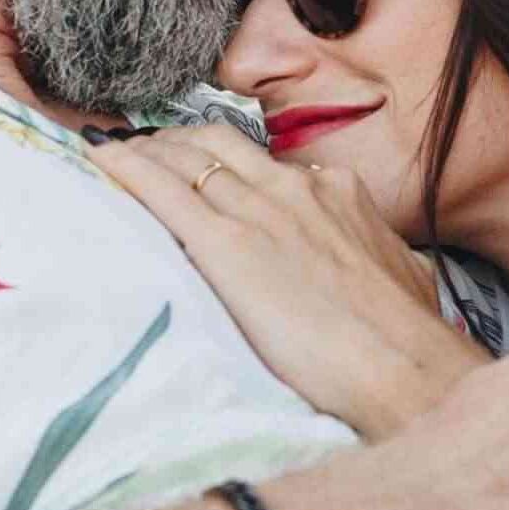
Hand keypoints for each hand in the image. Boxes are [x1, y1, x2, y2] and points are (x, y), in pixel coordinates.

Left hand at [90, 121, 487, 437]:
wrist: (404, 367)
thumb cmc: (409, 340)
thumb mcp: (406, 277)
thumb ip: (384, 260)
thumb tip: (397, 271)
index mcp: (337, 193)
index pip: (267, 163)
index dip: (227, 163)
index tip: (205, 170)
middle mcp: (295, 188)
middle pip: (220, 144)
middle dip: (178, 142)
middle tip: (147, 152)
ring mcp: (258, 211)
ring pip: (187, 157)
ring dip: (146, 149)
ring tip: (115, 153)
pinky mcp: (225, 244)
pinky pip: (163, 191)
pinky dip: (127, 170)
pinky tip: (99, 161)